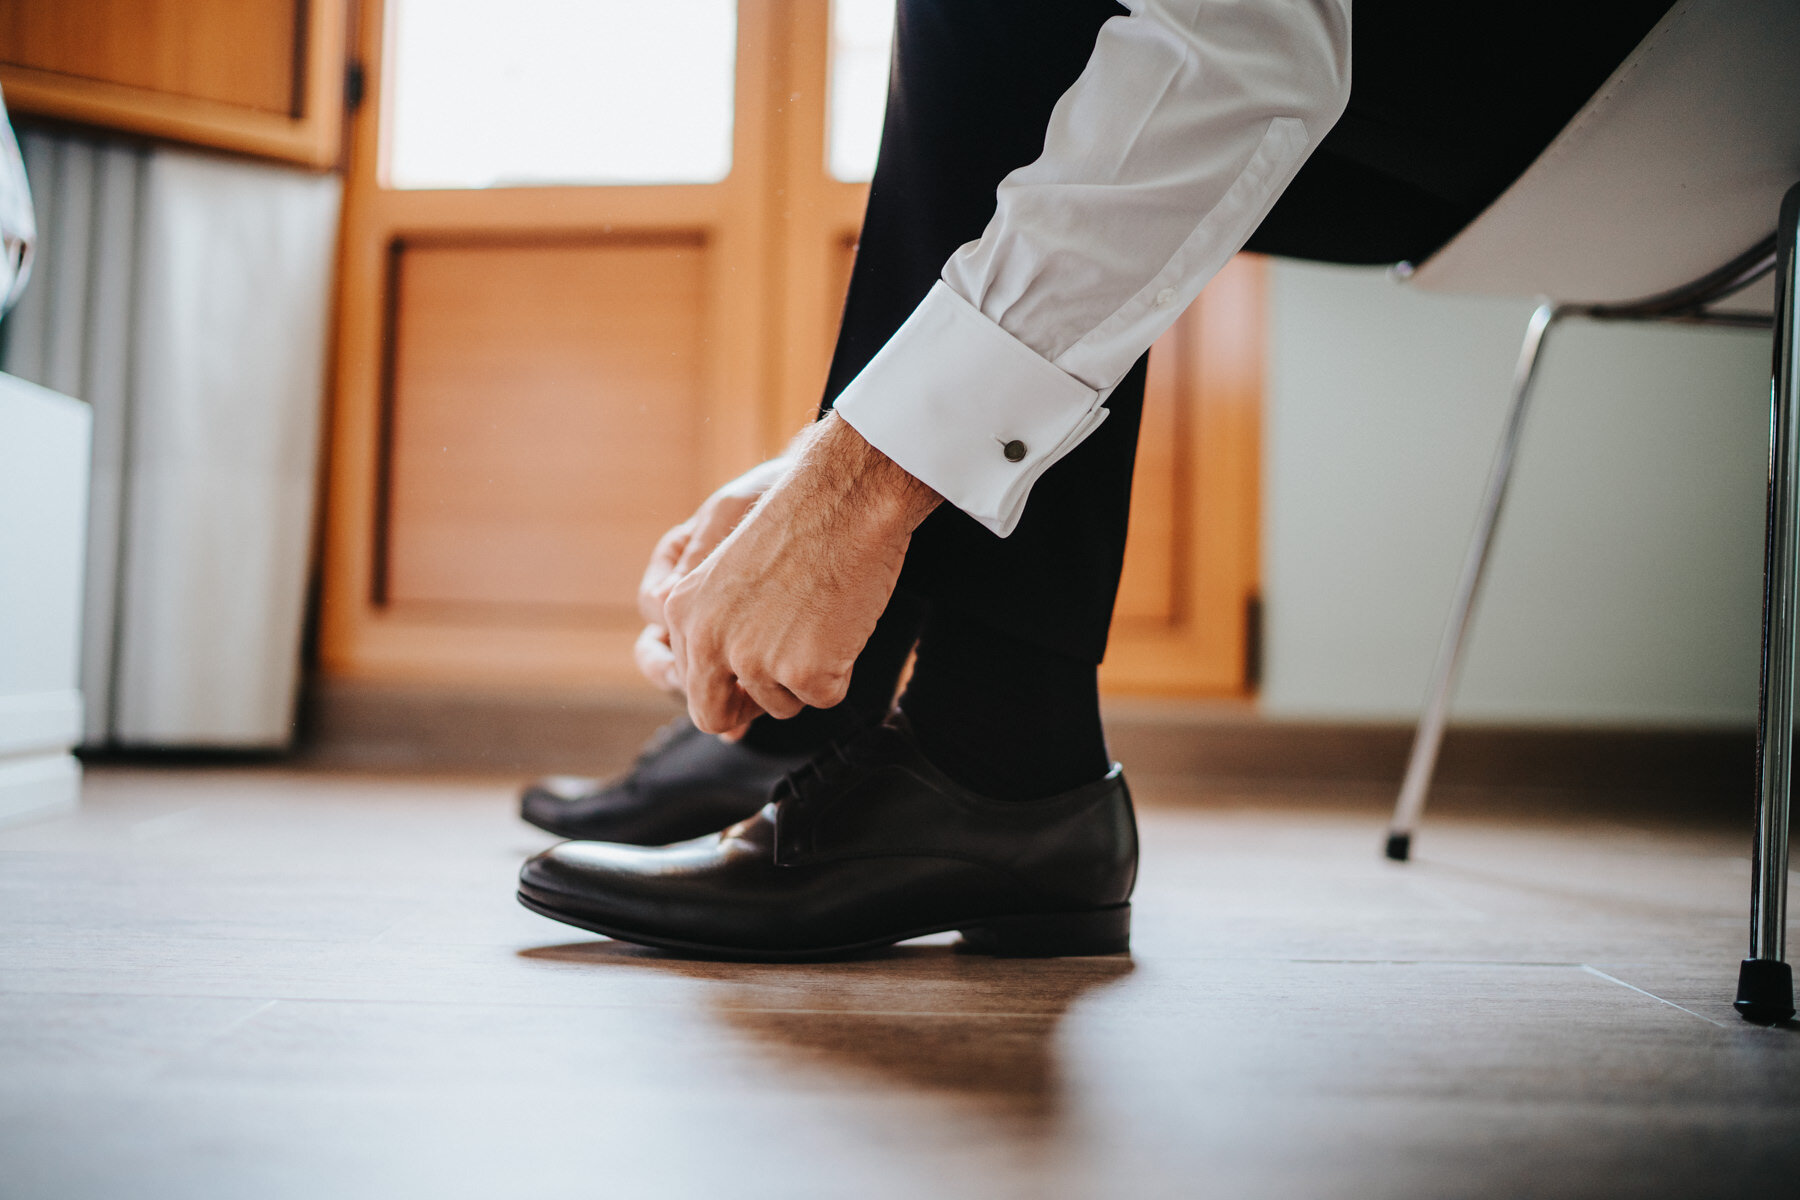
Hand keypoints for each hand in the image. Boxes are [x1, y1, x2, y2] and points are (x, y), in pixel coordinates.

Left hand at [662, 414, 939, 733]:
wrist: (845, 498)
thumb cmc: (800, 524)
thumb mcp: (729, 574)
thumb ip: (715, 634)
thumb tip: (726, 719)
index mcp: (682, 612)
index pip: (692, 687)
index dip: (728, 688)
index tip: (754, 675)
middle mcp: (709, 641)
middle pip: (715, 716)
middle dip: (750, 705)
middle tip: (786, 669)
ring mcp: (755, 660)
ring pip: (780, 705)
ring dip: (805, 675)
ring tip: (819, 618)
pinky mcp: (804, 672)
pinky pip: (825, 698)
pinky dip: (841, 670)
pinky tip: (842, 622)